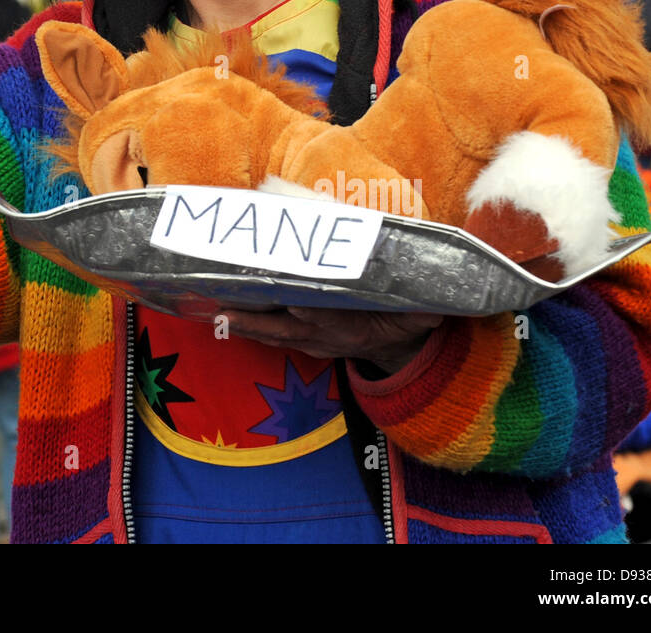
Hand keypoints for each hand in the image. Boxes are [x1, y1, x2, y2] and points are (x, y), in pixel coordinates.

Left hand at [221, 305, 443, 374]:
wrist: (393, 349)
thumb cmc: (401, 320)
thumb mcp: (419, 317)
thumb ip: (423, 310)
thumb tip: (435, 305)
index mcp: (354, 328)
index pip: (330, 320)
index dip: (312, 313)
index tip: (292, 301)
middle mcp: (327, 337)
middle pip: (288, 329)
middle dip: (258, 321)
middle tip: (226, 312)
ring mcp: (312, 341)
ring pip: (274, 334)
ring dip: (245, 326)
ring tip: (215, 314)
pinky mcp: (302, 340)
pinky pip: (271, 336)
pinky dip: (249, 328)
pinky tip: (224, 317)